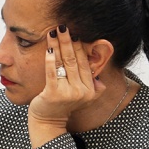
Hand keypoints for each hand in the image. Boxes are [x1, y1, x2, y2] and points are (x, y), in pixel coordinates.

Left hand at [27, 25, 103, 146]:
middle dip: (68, 41)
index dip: (79, 47)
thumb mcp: (83, 97)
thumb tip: (100, 77)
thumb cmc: (62, 105)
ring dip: (58, 45)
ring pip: (63, 63)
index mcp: (90, 89)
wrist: (48, 122)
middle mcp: (82, 91)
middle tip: (63, 26)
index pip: (85, 63)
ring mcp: (68, 93)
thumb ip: (93, 86)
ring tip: (53, 31)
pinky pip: (52, 72)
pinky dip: (50, 59)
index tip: (75, 32)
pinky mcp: (53, 94)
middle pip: (74, 60)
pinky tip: (48, 48)